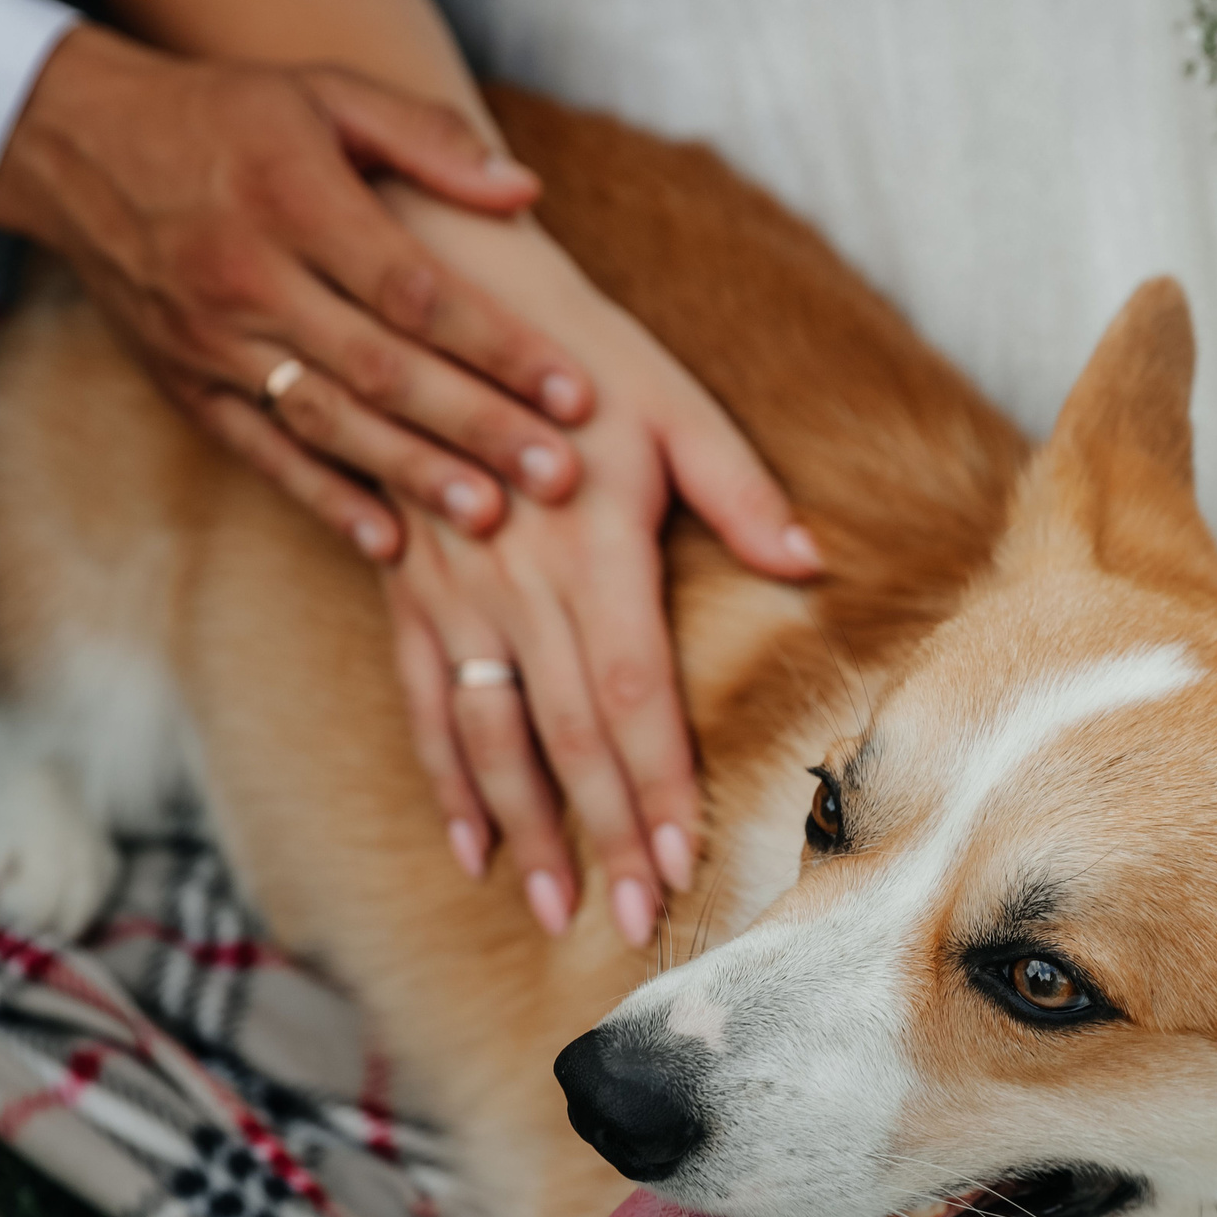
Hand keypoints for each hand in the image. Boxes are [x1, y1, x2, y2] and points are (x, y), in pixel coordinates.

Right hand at [0, 23, 592, 554]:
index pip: (411, 289)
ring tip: (492, 517)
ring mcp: (212, 342)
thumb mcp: (325, 93)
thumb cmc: (231, 118)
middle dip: (475, 426)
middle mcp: (248, 279)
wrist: (78, 145)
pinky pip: (263, 454)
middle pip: (379, 368)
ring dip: (411, 475)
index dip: (496, 344)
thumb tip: (526, 193)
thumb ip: (428, 137)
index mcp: (294, 201)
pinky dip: (326, 502)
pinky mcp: (189, 388)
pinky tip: (390, 546)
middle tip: (557, 475)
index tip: (574, 392)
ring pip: (326, 421)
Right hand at [378, 257, 820, 944]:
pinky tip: (472, 850)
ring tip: (555, 911)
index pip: (630, 694)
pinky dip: (447, 782)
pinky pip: (423, 704)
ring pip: (487, 737)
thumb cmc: (571, 347)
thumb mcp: (670, 398)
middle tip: (636, 922)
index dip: (654, 785)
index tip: (680, 862)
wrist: (427, 294)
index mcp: (590, 546)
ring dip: (525, 831)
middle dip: (603, 837)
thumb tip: (810, 562)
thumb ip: (740, 488)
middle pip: (566, 736)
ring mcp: (449, 593)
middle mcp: (513, 582)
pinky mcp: (405, 592)